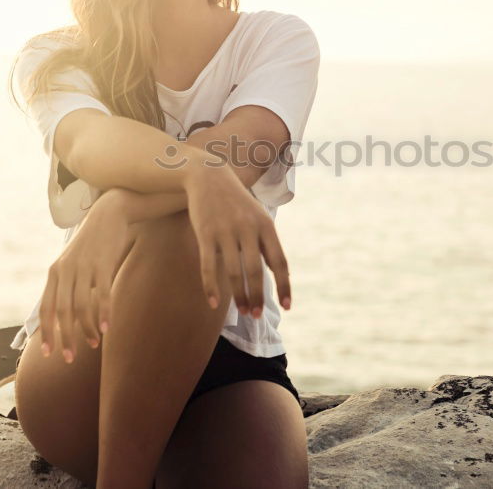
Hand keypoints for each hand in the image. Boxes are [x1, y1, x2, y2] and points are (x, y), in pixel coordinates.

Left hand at [38, 189, 132, 363]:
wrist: (109, 214)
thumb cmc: (91, 244)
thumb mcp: (72, 263)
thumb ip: (66, 285)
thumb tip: (63, 316)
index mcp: (54, 272)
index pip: (46, 308)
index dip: (46, 332)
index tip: (48, 353)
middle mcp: (65, 270)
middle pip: (62, 312)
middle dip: (65, 337)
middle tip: (69, 358)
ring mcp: (84, 267)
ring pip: (82, 306)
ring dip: (86, 329)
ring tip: (93, 344)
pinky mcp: (103, 264)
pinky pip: (102, 294)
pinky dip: (103, 313)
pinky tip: (105, 328)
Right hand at [183, 165, 290, 318]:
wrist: (208, 175)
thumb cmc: (236, 202)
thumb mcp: (258, 216)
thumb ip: (266, 243)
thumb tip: (280, 275)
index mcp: (266, 225)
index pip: (279, 261)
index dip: (284, 286)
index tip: (287, 307)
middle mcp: (248, 228)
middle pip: (255, 271)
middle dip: (257, 297)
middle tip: (256, 316)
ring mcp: (225, 231)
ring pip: (233, 272)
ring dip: (238, 296)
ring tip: (243, 312)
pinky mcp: (205, 233)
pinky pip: (208, 266)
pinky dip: (211, 287)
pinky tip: (213, 304)